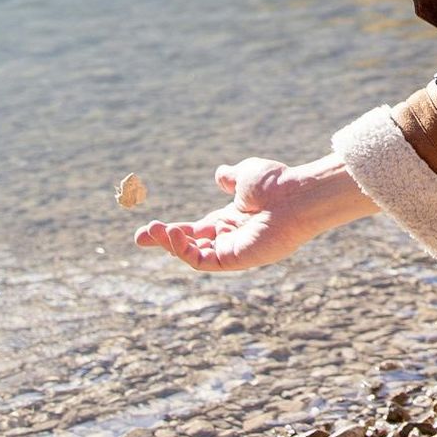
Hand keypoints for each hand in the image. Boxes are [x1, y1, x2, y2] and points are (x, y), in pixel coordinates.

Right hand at [135, 154, 374, 273]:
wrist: (297, 195)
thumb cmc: (277, 184)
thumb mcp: (247, 176)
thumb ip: (231, 178)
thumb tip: (221, 175)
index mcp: (233, 219)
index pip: (197, 229)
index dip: (174, 230)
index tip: (148, 228)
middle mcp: (232, 236)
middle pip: (192, 245)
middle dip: (165, 241)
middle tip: (139, 236)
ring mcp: (234, 249)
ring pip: (194, 255)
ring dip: (171, 245)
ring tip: (152, 231)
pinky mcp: (237, 259)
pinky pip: (204, 261)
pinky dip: (185, 251)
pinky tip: (172, 235)